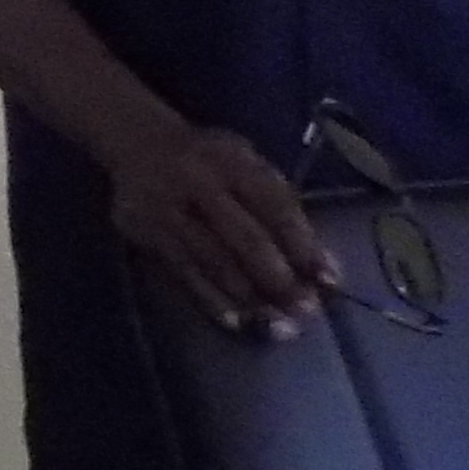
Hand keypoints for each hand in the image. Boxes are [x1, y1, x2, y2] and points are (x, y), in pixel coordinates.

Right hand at [101, 123, 333, 337]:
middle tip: (304, 311)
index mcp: (235, 162)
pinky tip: (235, 321)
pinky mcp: (145, 232)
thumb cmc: (212, 161)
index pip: (277, 209)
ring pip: (213, 261)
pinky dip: (210, 299)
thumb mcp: (248, 165)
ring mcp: (168, 208)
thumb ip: (280, 207)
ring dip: (249, 298)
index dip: (305, 247)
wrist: (138, 144)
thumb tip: (320, 266)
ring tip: (277, 326)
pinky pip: (183, 272)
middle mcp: (200, 183)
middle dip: (278, 279)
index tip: (330, 283)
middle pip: (244, 238)